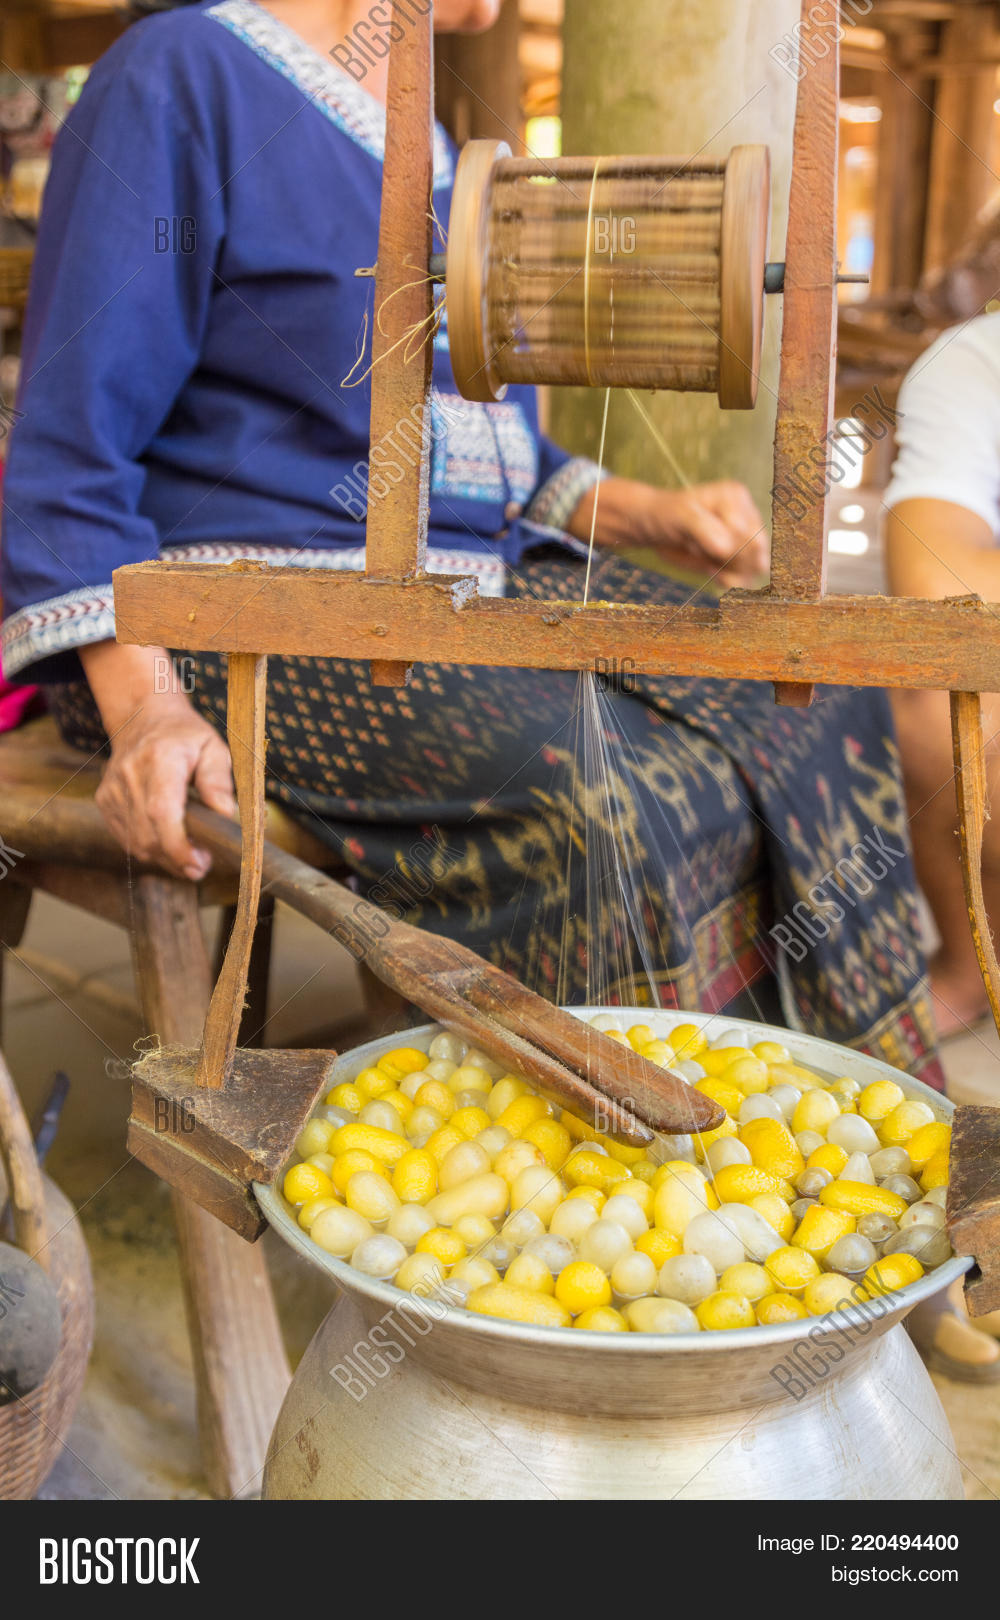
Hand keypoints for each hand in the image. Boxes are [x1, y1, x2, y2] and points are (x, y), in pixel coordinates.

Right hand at [96, 703, 236, 880]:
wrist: (141, 718)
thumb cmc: (184, 735)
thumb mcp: (213, 747)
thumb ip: (219, 780)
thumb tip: (225, 814)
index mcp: (160, 758)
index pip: (161, 811)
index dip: (178, 846)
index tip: (199, 864)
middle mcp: (130, 774)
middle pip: (149, 834)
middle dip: (178, 858)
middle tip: (203, 863)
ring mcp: (112, 790)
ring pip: (137, 843)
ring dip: (165, 858)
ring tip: (189, 852)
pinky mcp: (104, 801)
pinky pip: (127, 839)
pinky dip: (150, 848)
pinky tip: (168, 841)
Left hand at [640, 481, 768, 585]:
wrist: (658, 528)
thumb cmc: (668, 515)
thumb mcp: (680, 516)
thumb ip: (703, 529)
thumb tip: (726, 548)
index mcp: (736, 497)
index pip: (743, 531)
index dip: (720, 543)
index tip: (693, 537)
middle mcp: (747, 515)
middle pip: (755, 549)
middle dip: (728, 558)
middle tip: (698, 549)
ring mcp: (746, 538)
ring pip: (756, 566)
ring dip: (730, 572)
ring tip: (707, 563)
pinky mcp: (741, 558)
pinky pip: (748, 578)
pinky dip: (731, 582)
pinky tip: (711, 571)